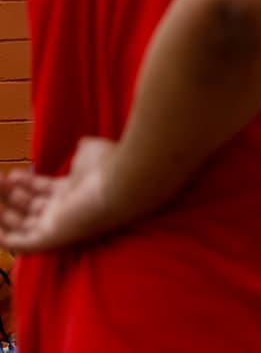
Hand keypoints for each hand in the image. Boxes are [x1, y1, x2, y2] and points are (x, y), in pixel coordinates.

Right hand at [0, 137, 128, 252]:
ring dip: (2, 213)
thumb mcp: (91, 152)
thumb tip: (81, 145)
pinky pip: (19, 244)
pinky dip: (2, 238)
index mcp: (73, 191)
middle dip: (9, 195)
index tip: (9, 174)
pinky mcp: (50, 239)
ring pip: (20, 226)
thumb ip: (82, 150)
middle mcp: (63, 211)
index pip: (43, 191)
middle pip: (29, 207)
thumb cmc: (109, 166)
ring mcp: (56, 226)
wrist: (121, 185)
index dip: (25, 183)